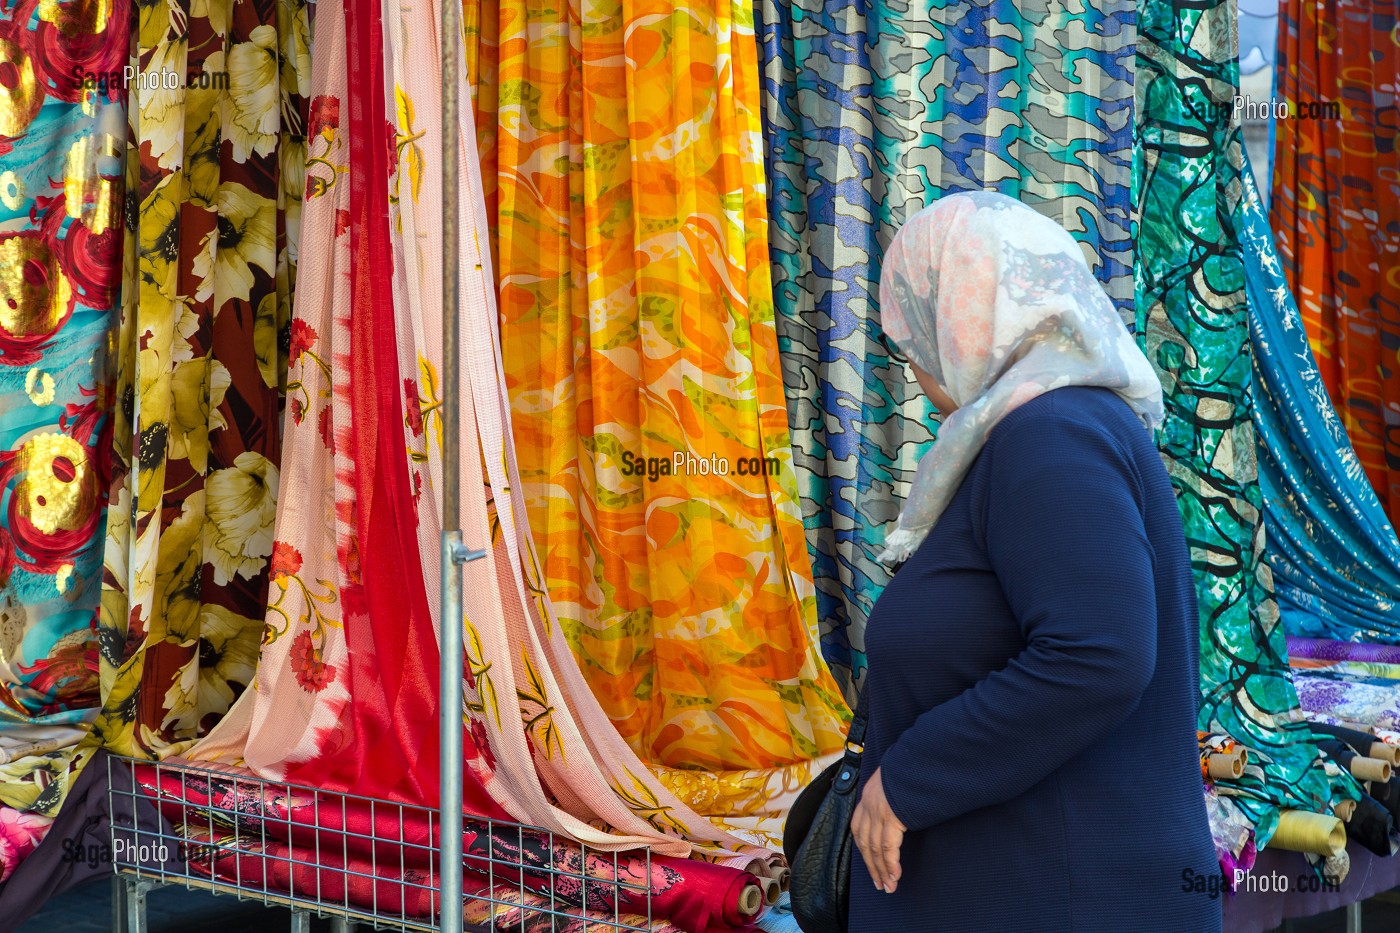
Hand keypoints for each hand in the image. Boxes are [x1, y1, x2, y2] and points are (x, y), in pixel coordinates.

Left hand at [851, 767, 905, 893]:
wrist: (914, 758)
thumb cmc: (909, 771)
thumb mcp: (892, 782)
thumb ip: (890, 798)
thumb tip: (897, 813)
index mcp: (868, 798)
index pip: (859, 831)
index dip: (864, 852)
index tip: (871, 867)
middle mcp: (869, 806)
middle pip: (865, 844)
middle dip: (873, 867)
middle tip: (881, 885)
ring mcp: (878, 811)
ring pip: (875, 849)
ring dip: (882, 871)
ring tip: (889, 887)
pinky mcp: (890, 816)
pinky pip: (888, 846)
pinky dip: (891, 864)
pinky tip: (894, 876)